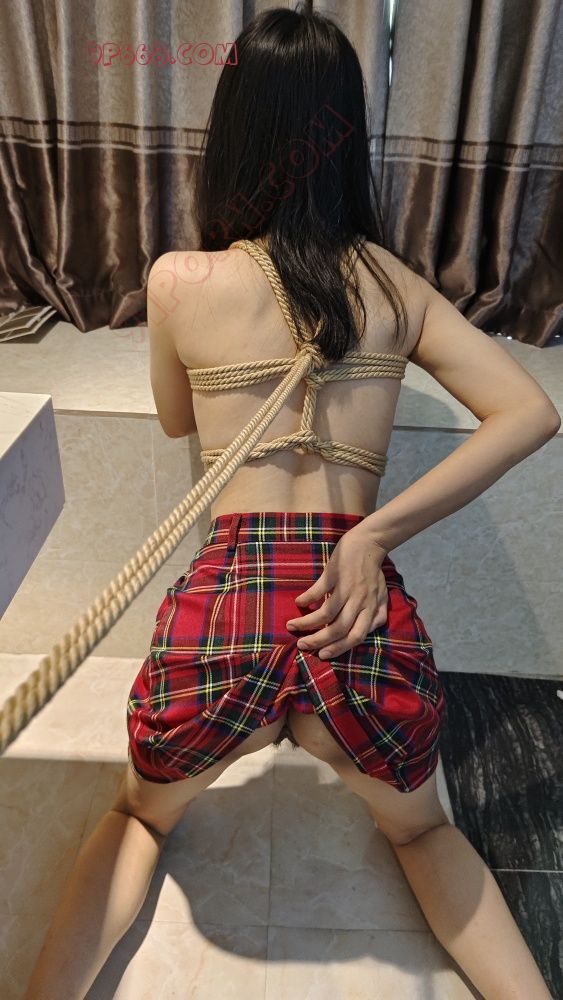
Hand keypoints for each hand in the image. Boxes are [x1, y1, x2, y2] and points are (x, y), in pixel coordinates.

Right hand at [285, 523, 388, 658]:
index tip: (323, 655)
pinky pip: (318, 590)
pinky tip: (299, 603)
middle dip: (318, 641)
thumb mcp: (382, 595)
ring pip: (326, 613)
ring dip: (307, 623)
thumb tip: (370, 632)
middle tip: (302, 646)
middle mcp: (359, 601)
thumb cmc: (373, 571)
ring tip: (292, 627)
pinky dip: (307, 599)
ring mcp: (346, 587)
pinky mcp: (334, 573)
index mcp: (370, 609)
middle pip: (338, 629)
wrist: (368, 543)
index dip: (339, 648)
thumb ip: (379, 615)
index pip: (356, 636)